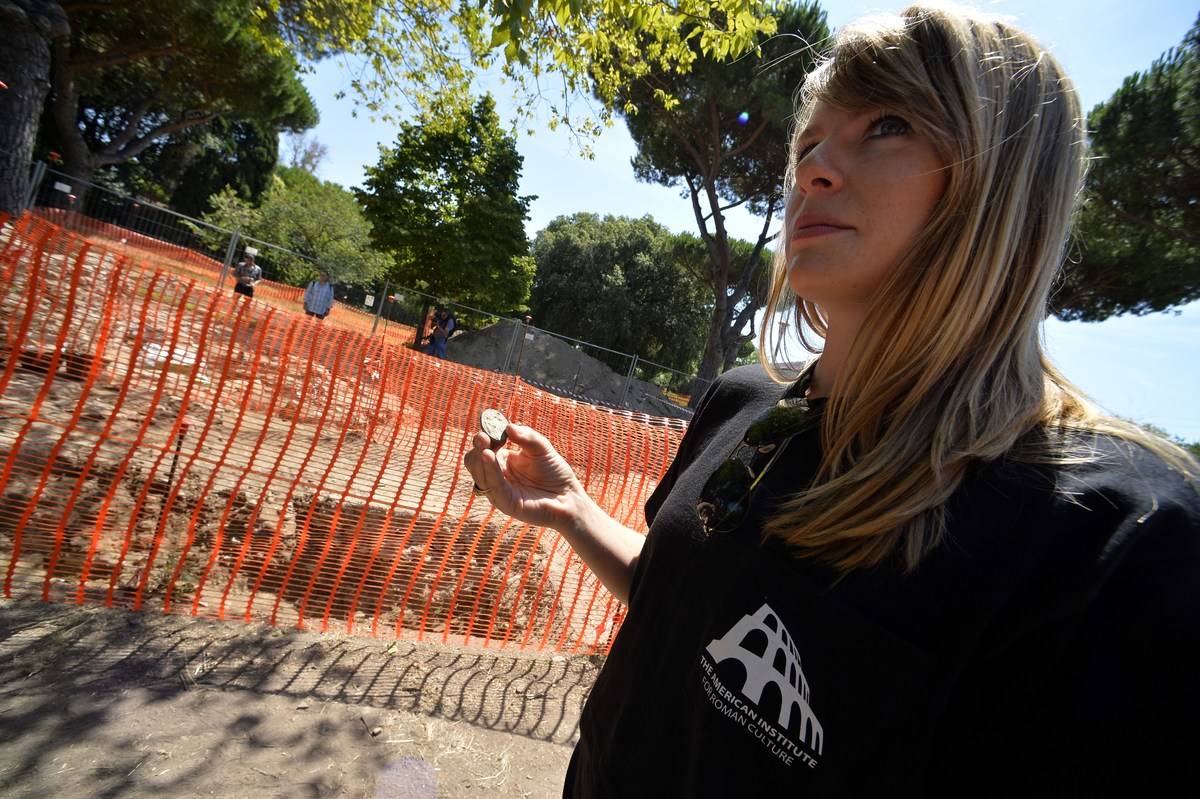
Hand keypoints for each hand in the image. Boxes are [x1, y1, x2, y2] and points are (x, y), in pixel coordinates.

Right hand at [463, 423, 586, 531]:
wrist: (568, 497)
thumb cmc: (555, 473)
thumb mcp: (541, 448)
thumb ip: (526, 436)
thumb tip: (508, 426)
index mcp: (503, 461)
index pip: (484, 447)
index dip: (485, 436)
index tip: (490, 427)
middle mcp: (496, 475)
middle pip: (475, 460)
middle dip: (478, 446)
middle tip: (483, 437)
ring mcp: (499, 490)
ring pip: (479, 472)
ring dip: (480, 457)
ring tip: (484, 445)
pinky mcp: (504, 502)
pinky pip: (493, 485)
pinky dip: (489, 469)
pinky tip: (488, 456)